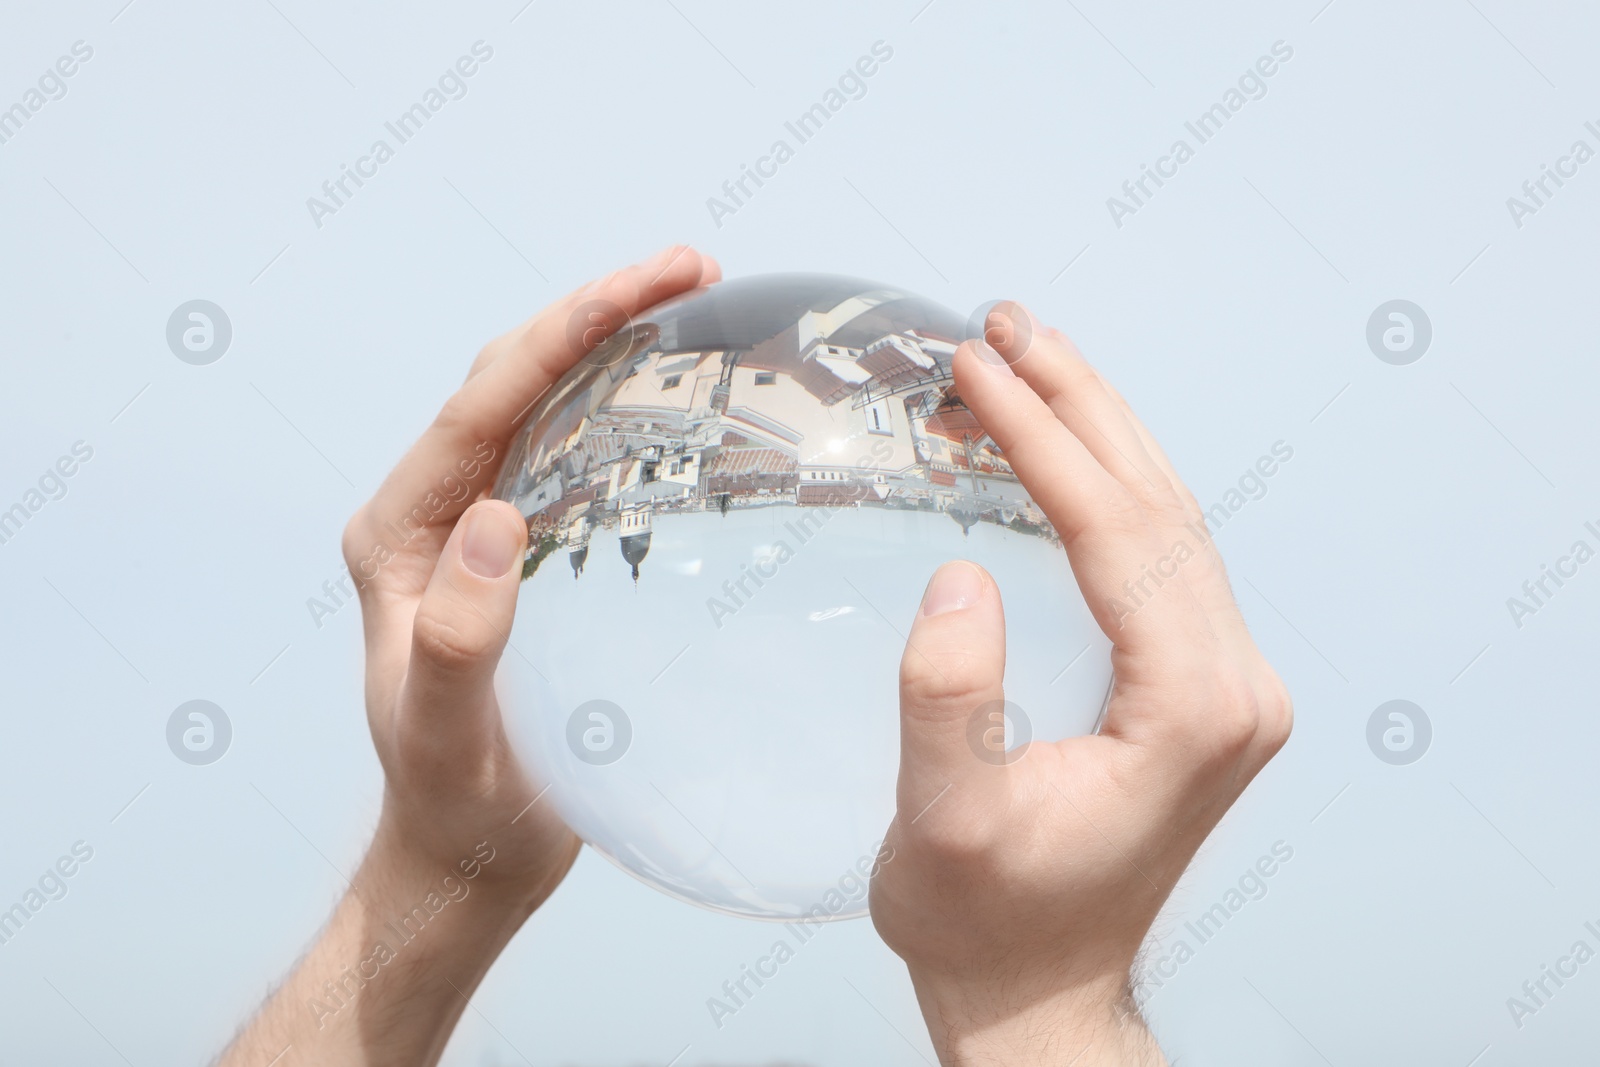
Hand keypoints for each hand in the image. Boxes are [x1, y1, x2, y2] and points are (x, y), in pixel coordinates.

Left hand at [219, 246, 720, 1066]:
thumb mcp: (450, 736)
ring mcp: (477, 531)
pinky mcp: (522, 554)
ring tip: (697, 304)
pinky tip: (684, 398)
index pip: (481, 404)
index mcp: (401, 535)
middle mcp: (433, 515)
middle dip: (596, 311)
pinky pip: (574, 457)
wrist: (465, 854)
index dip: (563, 331)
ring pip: (544, 405)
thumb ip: (461, 638)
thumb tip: (493, 516)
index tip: (647, 284)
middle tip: (695, 268)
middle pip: (512, 380)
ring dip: (613, 347)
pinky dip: (626, 410)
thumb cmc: (457, 804)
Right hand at [869, 305, 1291, 1065]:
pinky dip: (1105, 487)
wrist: (1036, 989)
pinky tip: (1060, 449)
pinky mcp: (1198, 686)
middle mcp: (1232, 688)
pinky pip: (1160, 556)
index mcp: (1191, 712)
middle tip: (1002, 326)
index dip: (1044, 440)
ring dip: (1097, 430)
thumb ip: (949, 706)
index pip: (1122, 533)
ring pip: (1169, 518)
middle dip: (1079, 402)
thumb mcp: (943, 826)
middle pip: (1160, 504)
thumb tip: (960, 579)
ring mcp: (1225, 685)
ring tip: (1026, 357)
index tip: (974, 371)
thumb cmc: (989, 922)